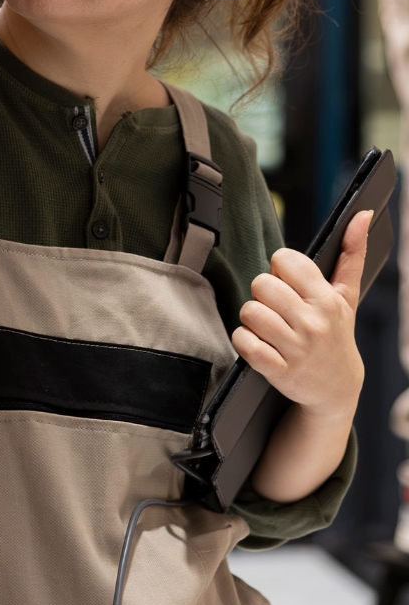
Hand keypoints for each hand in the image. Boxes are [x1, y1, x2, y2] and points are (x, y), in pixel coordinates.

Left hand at [234, 211, 369, 420]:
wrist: (338, 389)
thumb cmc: (336, 334)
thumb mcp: (347, 295)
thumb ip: (351, 254)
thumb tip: (361, 215)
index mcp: (327, 299)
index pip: (284, 260)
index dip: (279, 270)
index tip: (289, 285)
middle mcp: (313, 322)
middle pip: (260, 284)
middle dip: (263, 295)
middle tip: (277, 310)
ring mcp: (296, 348)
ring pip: (249, 312)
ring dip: (252, 320)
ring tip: (270, 329)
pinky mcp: (278, 371)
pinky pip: (243, 341)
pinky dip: (245, 342)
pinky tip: (261, 346)